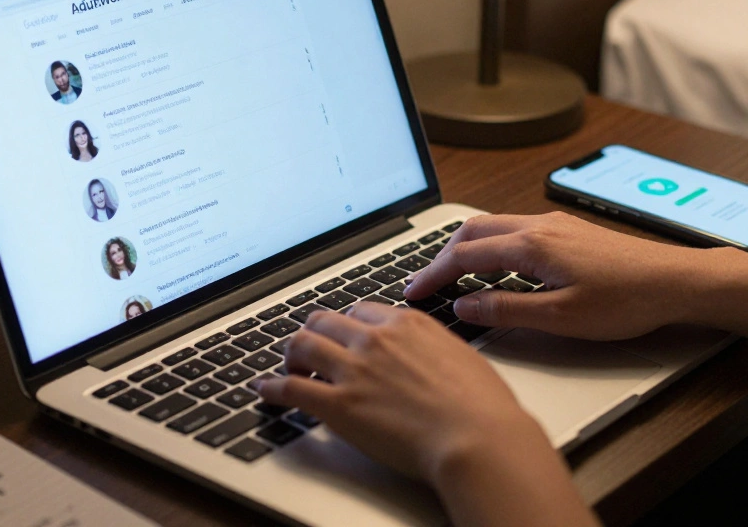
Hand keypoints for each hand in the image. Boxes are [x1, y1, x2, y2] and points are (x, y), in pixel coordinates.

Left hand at [256, 302, 549, 483]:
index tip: (342, 335)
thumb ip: (433, 348)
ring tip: (289, 368)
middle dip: (314, 333)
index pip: (360, 310)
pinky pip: (291, 387)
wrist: (477, 437)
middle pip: (325, 320)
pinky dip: (272, 387)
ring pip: (302, 344)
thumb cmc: (482, 407)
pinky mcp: (338, 404)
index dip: (347, 325)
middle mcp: (376, 339)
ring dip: (291, 355)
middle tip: (310, 349)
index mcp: (407, 323)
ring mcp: (354, 370)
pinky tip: (266, 391)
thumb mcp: (461, 356)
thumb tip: (427, 354)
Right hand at [404, 212, 741, 340]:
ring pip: (494, 226)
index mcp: (531, 244)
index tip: (413, 292)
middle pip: (472, 231)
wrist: (676, 281)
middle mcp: (539, 225)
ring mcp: (555, 224)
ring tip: (450, 275)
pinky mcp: (568, 231)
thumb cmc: (626, 301)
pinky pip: (515, 229)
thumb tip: (465, 307)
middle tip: (423, 282)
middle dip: (441, 255)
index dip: (432, 275)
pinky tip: (496, 267)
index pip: (465, 256)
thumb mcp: (561, 318)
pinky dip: (491, 245)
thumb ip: (507, 310)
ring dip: (466, 247)